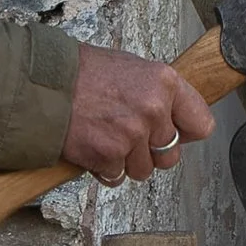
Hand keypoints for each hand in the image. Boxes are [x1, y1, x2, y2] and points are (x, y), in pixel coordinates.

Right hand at [62, 45, 218, 184]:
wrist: (44, 83)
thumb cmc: (82, 72)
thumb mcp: (132, 68)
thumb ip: (158, 93)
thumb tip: (176, 117)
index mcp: (165, 83)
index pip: (201, 124)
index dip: (185, 132)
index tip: (173, 133)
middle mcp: (153, 109)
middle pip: (171, 155)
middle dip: (150, 153)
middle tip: (129, 136)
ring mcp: (132, 134)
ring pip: (143, 170)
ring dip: (125, 162)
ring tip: (106, 137)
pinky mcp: (109, 155)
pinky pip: (116, 176)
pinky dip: (103, 168)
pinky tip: (92, 145)